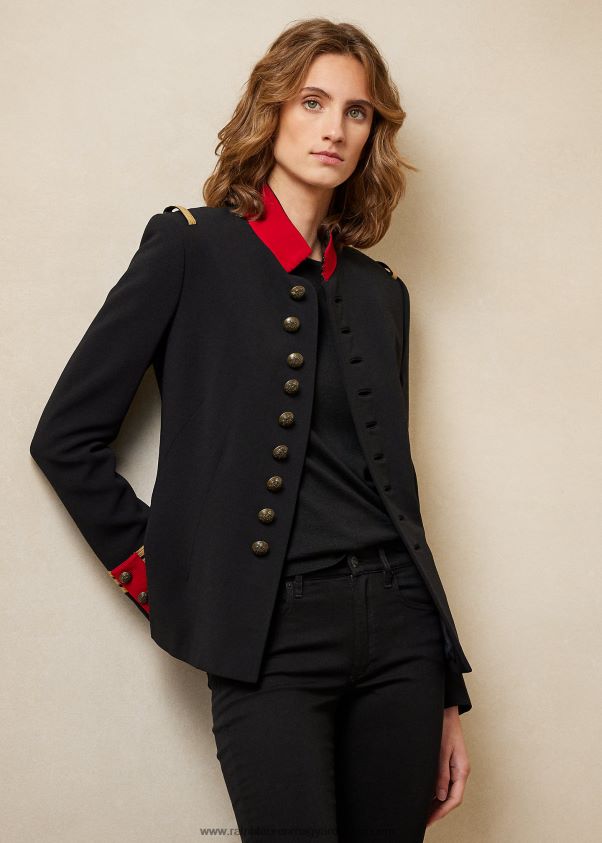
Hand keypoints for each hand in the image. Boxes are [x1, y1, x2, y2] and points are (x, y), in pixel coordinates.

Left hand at [426, 706, 470, 827]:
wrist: (445, 709)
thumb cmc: (444, 726)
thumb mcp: (441, 751)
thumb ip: (441, 774)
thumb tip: (439, 796)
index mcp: (462, 770)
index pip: (454, 798)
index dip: (441, 812)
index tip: (429, 820)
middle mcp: (460, 771)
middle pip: (451, 798)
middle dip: (438, 811)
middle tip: (422, 821)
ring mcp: (455, 767)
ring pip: (447, 791)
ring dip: (435, 802)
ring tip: (421, 812)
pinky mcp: (449, 762)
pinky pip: (444, 782)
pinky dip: (434, 791)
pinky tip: (425, 796)